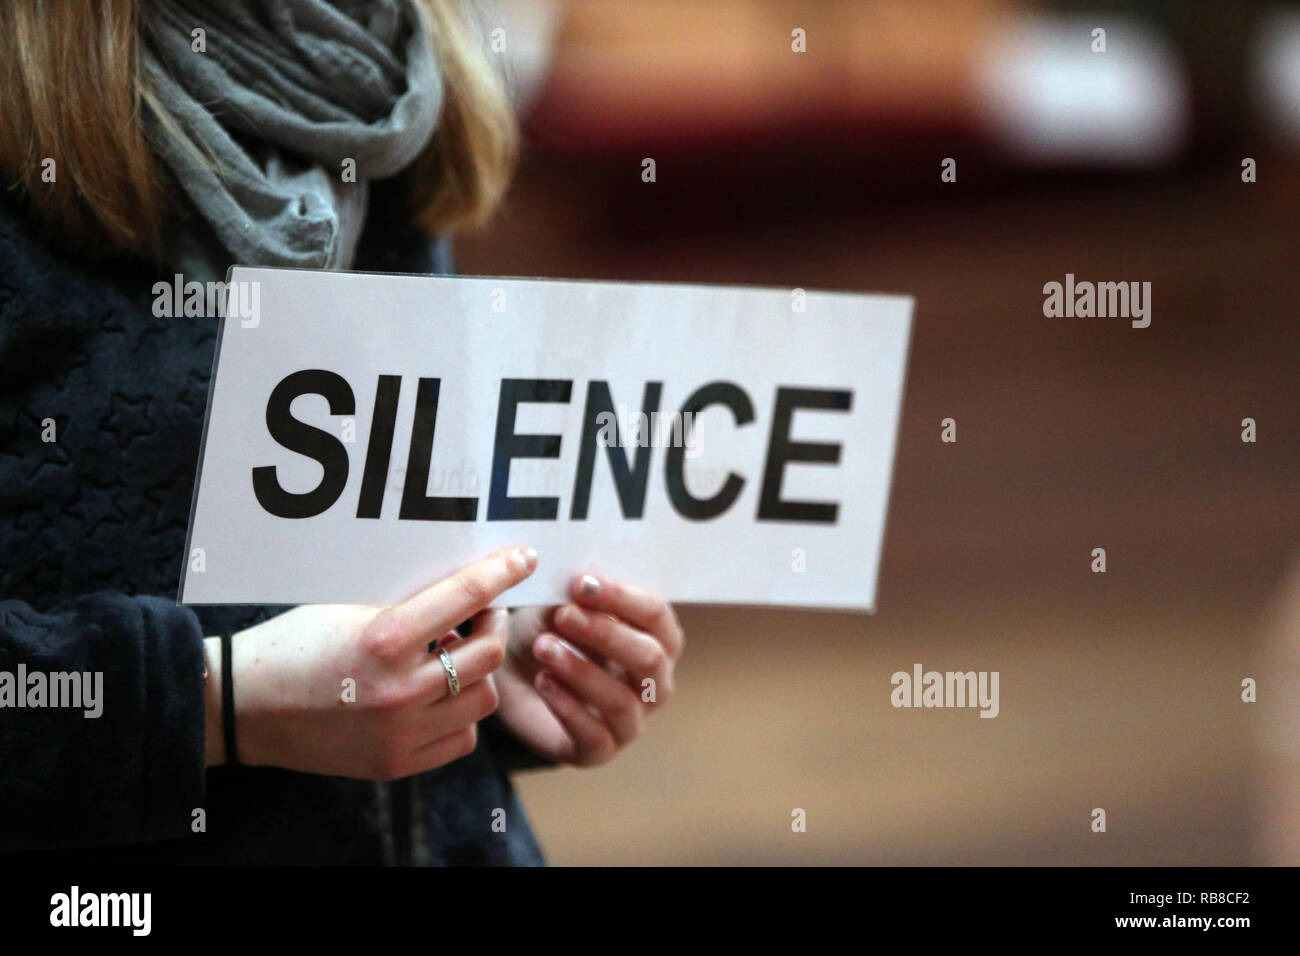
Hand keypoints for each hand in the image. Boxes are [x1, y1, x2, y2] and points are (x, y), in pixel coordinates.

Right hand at [205, 546, 537, 779]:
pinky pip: (461, 738)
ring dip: (477, 673)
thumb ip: (409, 604)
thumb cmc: (294, 645)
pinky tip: (437, 695)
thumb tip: (468, 590)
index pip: (464, 598)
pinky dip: (460, 714)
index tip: (523, 559)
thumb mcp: (350, 607)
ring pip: (482, 699)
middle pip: (487, 654)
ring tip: (451, 656)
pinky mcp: (395, 764)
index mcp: (384, 639)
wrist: (244, 706)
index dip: (501, 574)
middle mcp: (398, 691)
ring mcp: (399, 733)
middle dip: (492, 626)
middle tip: (482, 613)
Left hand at [495, 574, 683, 765]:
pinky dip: (568, 707)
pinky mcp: (599, 751)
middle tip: (562, 614)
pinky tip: (542, 681)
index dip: (622, 597)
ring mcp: (631, 721)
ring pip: (623, 702)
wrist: (511, 676)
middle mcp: (654, 683)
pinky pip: (595, 736)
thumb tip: (584, 573)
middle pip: (649, 659)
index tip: (581, 583)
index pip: (656, 616)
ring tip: (544, 648)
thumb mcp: (560, 603)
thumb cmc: (548, 631)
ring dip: (582, 671)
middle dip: (605, 634)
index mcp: (657, 640)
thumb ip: (578, 592)